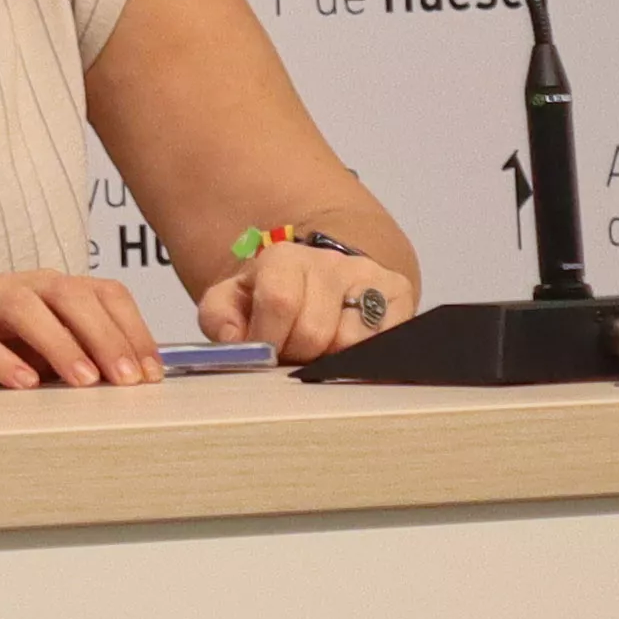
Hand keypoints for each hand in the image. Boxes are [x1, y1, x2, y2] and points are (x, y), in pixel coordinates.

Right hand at [0, 269, 166, 390]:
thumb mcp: (40, 350)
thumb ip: (79, 355)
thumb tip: (134, 380)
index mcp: (49, 289)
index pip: (104, 294)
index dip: (134, 330)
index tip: (152, 373)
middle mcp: (18, 286)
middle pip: (70, 295)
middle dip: (106, 337)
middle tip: (128, 381)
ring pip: (23, 307)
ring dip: (60, 343)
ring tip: (84, 382)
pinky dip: (1, 358)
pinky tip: (24, 384)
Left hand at [195, 232, 411, 364]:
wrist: (317, 283)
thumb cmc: (270, 300)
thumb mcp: (232, 303)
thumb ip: (219, 318)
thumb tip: (233, 338)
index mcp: (284, 258)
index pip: (279, 302)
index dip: (269, 339)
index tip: (266, 353)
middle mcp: (330, 262)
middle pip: (315, 330)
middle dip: (298, 354)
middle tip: (293, 353)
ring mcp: (369, 276)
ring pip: (352, 341)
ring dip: (330, 359)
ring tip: (319, 350)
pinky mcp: (400, 295)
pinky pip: (386, 341)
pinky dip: (363, 356)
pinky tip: (348, 348)